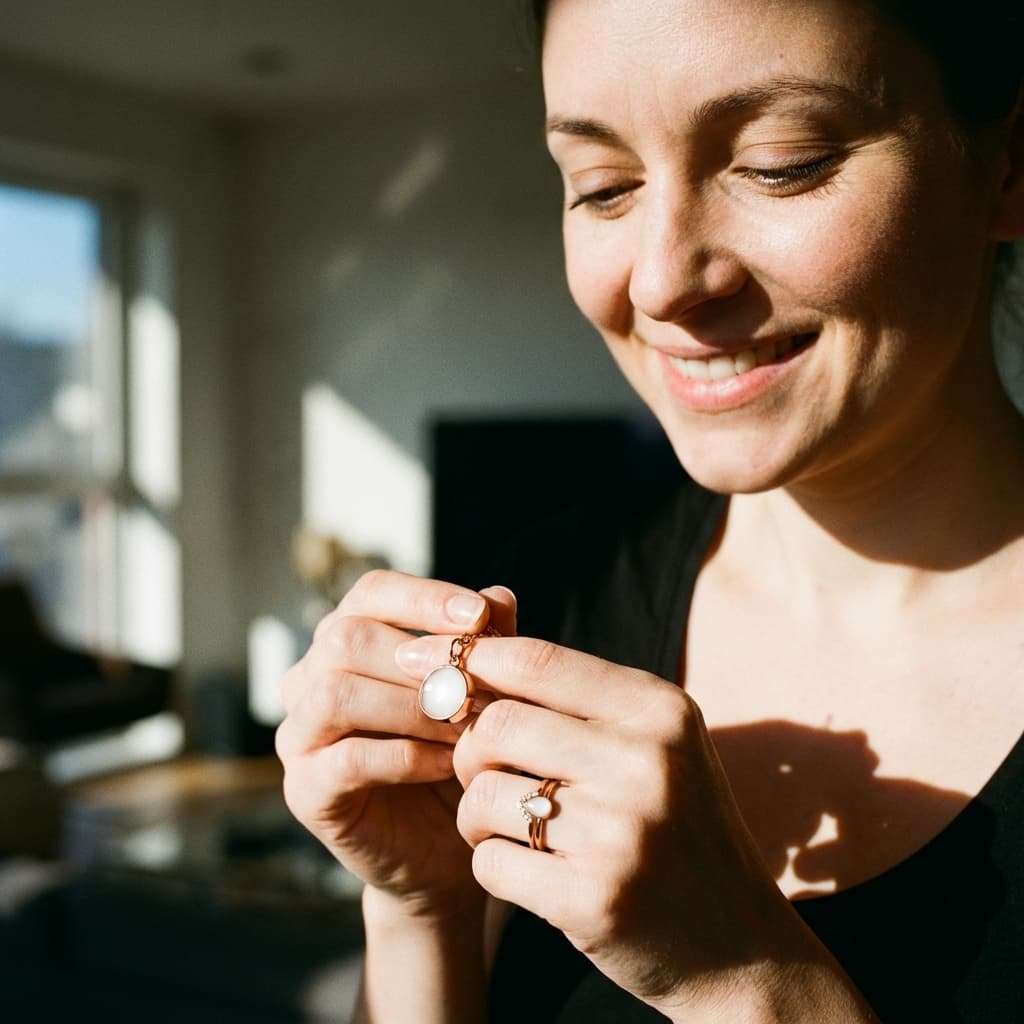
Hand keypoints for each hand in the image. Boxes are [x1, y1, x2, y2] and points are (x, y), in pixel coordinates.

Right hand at [276, 570, 516, 917]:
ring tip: (466, 727)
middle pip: (347, 637)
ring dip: (412, 707)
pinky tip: (447, 763)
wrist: (444, 846)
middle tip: (479, 689)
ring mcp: (299, 734)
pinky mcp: (305, 789)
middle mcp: (310, 678)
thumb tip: (499, 596)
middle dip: (421, 661)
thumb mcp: (481, 691)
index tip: (478, 617)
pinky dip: (405, 756)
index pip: (372, 592)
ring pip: (337, 694)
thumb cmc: (458, 754)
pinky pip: (346, 759)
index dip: (423, 598)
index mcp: (348, 639)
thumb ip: (485, 644)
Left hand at [394, 633, 803, 1016]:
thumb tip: (467, 651)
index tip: (420, 661)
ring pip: (482, 796)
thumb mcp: (651, 744)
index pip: (536, 661)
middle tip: (482, 771)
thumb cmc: (676, 824)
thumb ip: (573, 697)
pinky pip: (489, 862)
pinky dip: (491, 864)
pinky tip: (528, 869)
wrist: (738, 945)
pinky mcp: (593, 899)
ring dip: (475, 813)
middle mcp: (644, 763)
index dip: (468, 658)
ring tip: (508, 825)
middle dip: (468, 749)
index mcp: (659, 710)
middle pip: (495, 725)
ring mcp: (620, 834)